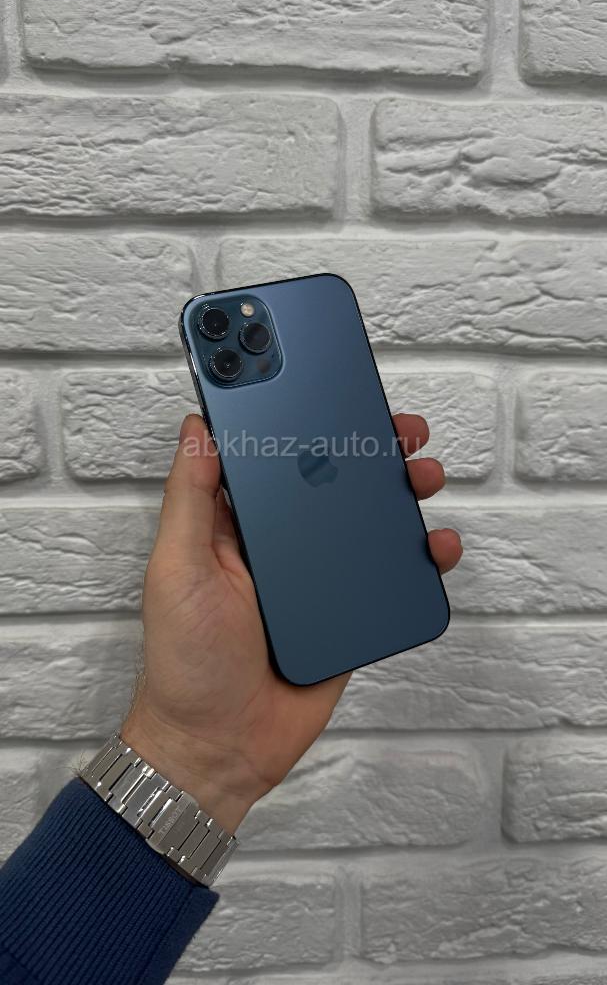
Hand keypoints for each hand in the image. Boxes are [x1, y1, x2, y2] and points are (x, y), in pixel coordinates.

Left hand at [122, 413, 461, 833]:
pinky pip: (391, 576)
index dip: (299, 418)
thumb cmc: (185, 660)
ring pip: (367, 522)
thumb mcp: (177, 569)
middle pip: (332, 480)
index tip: (328, 386)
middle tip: (399, 428)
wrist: (220, 747)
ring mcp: (318, 579)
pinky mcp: (349, 613)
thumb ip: (190, 500)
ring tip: (424, 475)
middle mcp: (280, 544)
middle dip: (368, 448)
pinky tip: (436, 545)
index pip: (273, 456)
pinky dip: (420, 557)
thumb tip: (198, 426)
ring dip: (400, 492)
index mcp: (237, 524)